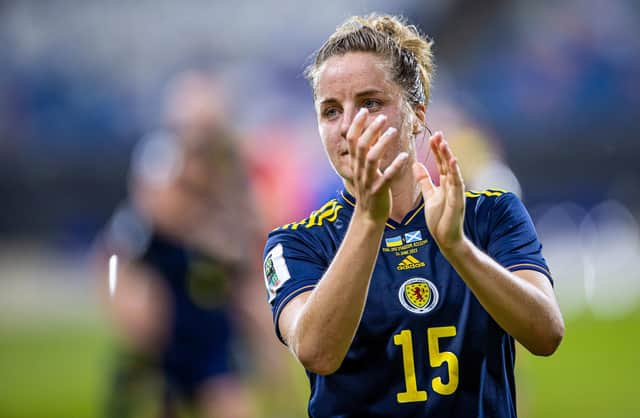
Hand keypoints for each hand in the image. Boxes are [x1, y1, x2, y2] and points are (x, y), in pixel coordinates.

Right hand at [347, 108, 408, 223]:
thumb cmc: (370, 190)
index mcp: (355, 164)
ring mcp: (368, 181)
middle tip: (382, 117)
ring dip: (382, 143)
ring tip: (393, 131)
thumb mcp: (364, 170)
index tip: (364, 110)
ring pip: (371, 159)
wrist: (369, 217)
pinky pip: (386, 178)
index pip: (351, 140)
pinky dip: (395, 167)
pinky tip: (405, 157)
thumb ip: (367, 152)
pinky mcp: (378, 192)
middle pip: (361, 146)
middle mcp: (359, 170)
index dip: (356, 125)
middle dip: (370, 130)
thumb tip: (371, 131)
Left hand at [413, 132, 465, 251]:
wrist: (446, 238)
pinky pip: (457, 185)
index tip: (433, 136)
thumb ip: (424, 180)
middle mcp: (452, 185)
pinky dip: (455, 173)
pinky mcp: (458, 201)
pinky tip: (452, 162)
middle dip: (443, 149)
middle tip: (438, 134)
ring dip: (449, 157)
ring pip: (453, 171)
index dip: (437, 150)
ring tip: (443, 143)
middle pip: (447, 163)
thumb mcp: (429, 196)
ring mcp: (456, 192)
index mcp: (445, 183)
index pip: (441, 162)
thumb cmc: (439, 218)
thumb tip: (416, 164)